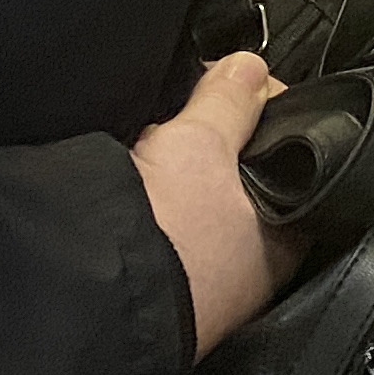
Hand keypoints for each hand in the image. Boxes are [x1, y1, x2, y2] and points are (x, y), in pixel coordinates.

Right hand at [132, 48, 304, 360]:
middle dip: (208, 137)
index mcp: (286, 235)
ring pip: (196, 201)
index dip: (259, 105)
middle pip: (239, 174)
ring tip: (146, 152)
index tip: (229, 79)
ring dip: (173, 171)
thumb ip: (229, 99)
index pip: (289, 150)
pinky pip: (161, 227)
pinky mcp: (159, 290)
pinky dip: (147, 202)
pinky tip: (128, 186)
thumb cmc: (165, 240)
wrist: (84, 307)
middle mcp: (253, 266)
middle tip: (178, 116)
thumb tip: (249, 67)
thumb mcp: (200, 144)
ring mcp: (205, 283)